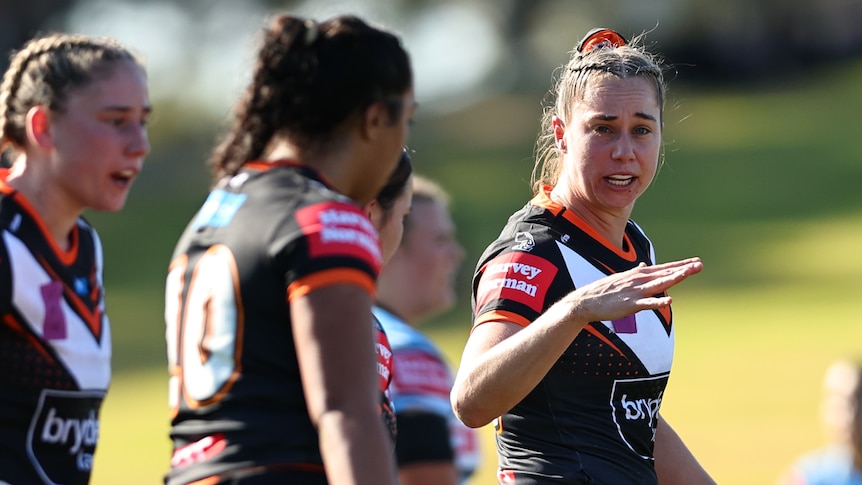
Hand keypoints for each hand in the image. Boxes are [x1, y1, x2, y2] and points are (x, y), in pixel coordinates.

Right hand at [564, 257, 701, 323]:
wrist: (585, 301)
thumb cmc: (604, 291)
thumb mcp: (622, 278)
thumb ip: (636, 273)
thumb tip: (645, 265)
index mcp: (639, 274)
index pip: (664, 268)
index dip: (680, 265)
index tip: (695, 261)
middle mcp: (639, 280)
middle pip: (665, 273)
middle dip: (683, 269)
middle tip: (699, 265)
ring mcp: (635, 291)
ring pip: (659, 284)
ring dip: (674, 278)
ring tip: (688, 273)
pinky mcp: (630, 304)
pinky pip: (647, 303)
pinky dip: (658, 301)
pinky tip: (669, 300)